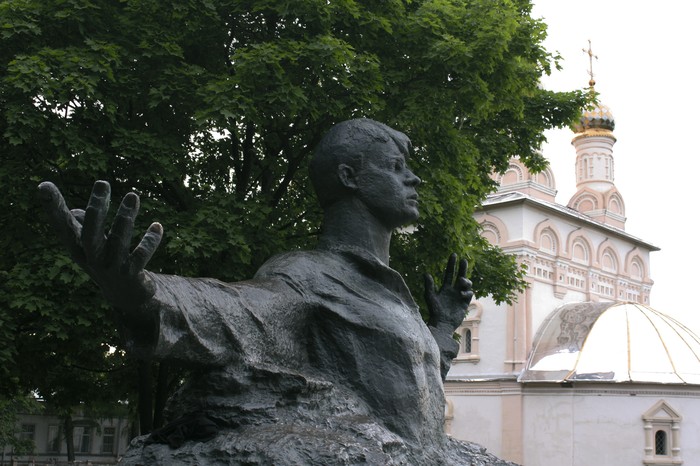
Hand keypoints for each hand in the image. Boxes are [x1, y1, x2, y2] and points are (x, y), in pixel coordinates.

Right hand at [38, 180, 162, 311]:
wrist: (125, 296)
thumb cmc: (105, 260)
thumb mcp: (92, 243)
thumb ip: (84, 224)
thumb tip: (78, 211)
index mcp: (77, 247)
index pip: (62, 225)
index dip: (52, 207)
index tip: (43, 185)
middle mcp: (92, 258)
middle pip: (90, 233)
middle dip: (96, 208)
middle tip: (102, 183)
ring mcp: (112, 267)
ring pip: (118, 240)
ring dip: (125, 217)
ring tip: (132, 196)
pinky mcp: (131, 274)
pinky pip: (141, 255)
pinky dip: (150, 240)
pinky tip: (157, 226)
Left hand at [424, 253, 472, 330]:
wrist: (442, 323)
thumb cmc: (434, 311)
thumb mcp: (430, 297)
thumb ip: (429, 285)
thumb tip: (426, 273)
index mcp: (445, 288)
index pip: (449, 273)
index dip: (451, 264)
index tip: (454, 254)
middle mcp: (453, 290)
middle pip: (460, 276)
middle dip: (462, 268)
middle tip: (464, 260)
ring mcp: (460, 296)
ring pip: (466, 284)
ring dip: (465, 280)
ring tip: (461, 281)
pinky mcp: (464, 303)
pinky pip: (469, 294)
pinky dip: (467, 292)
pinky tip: (461, 294)